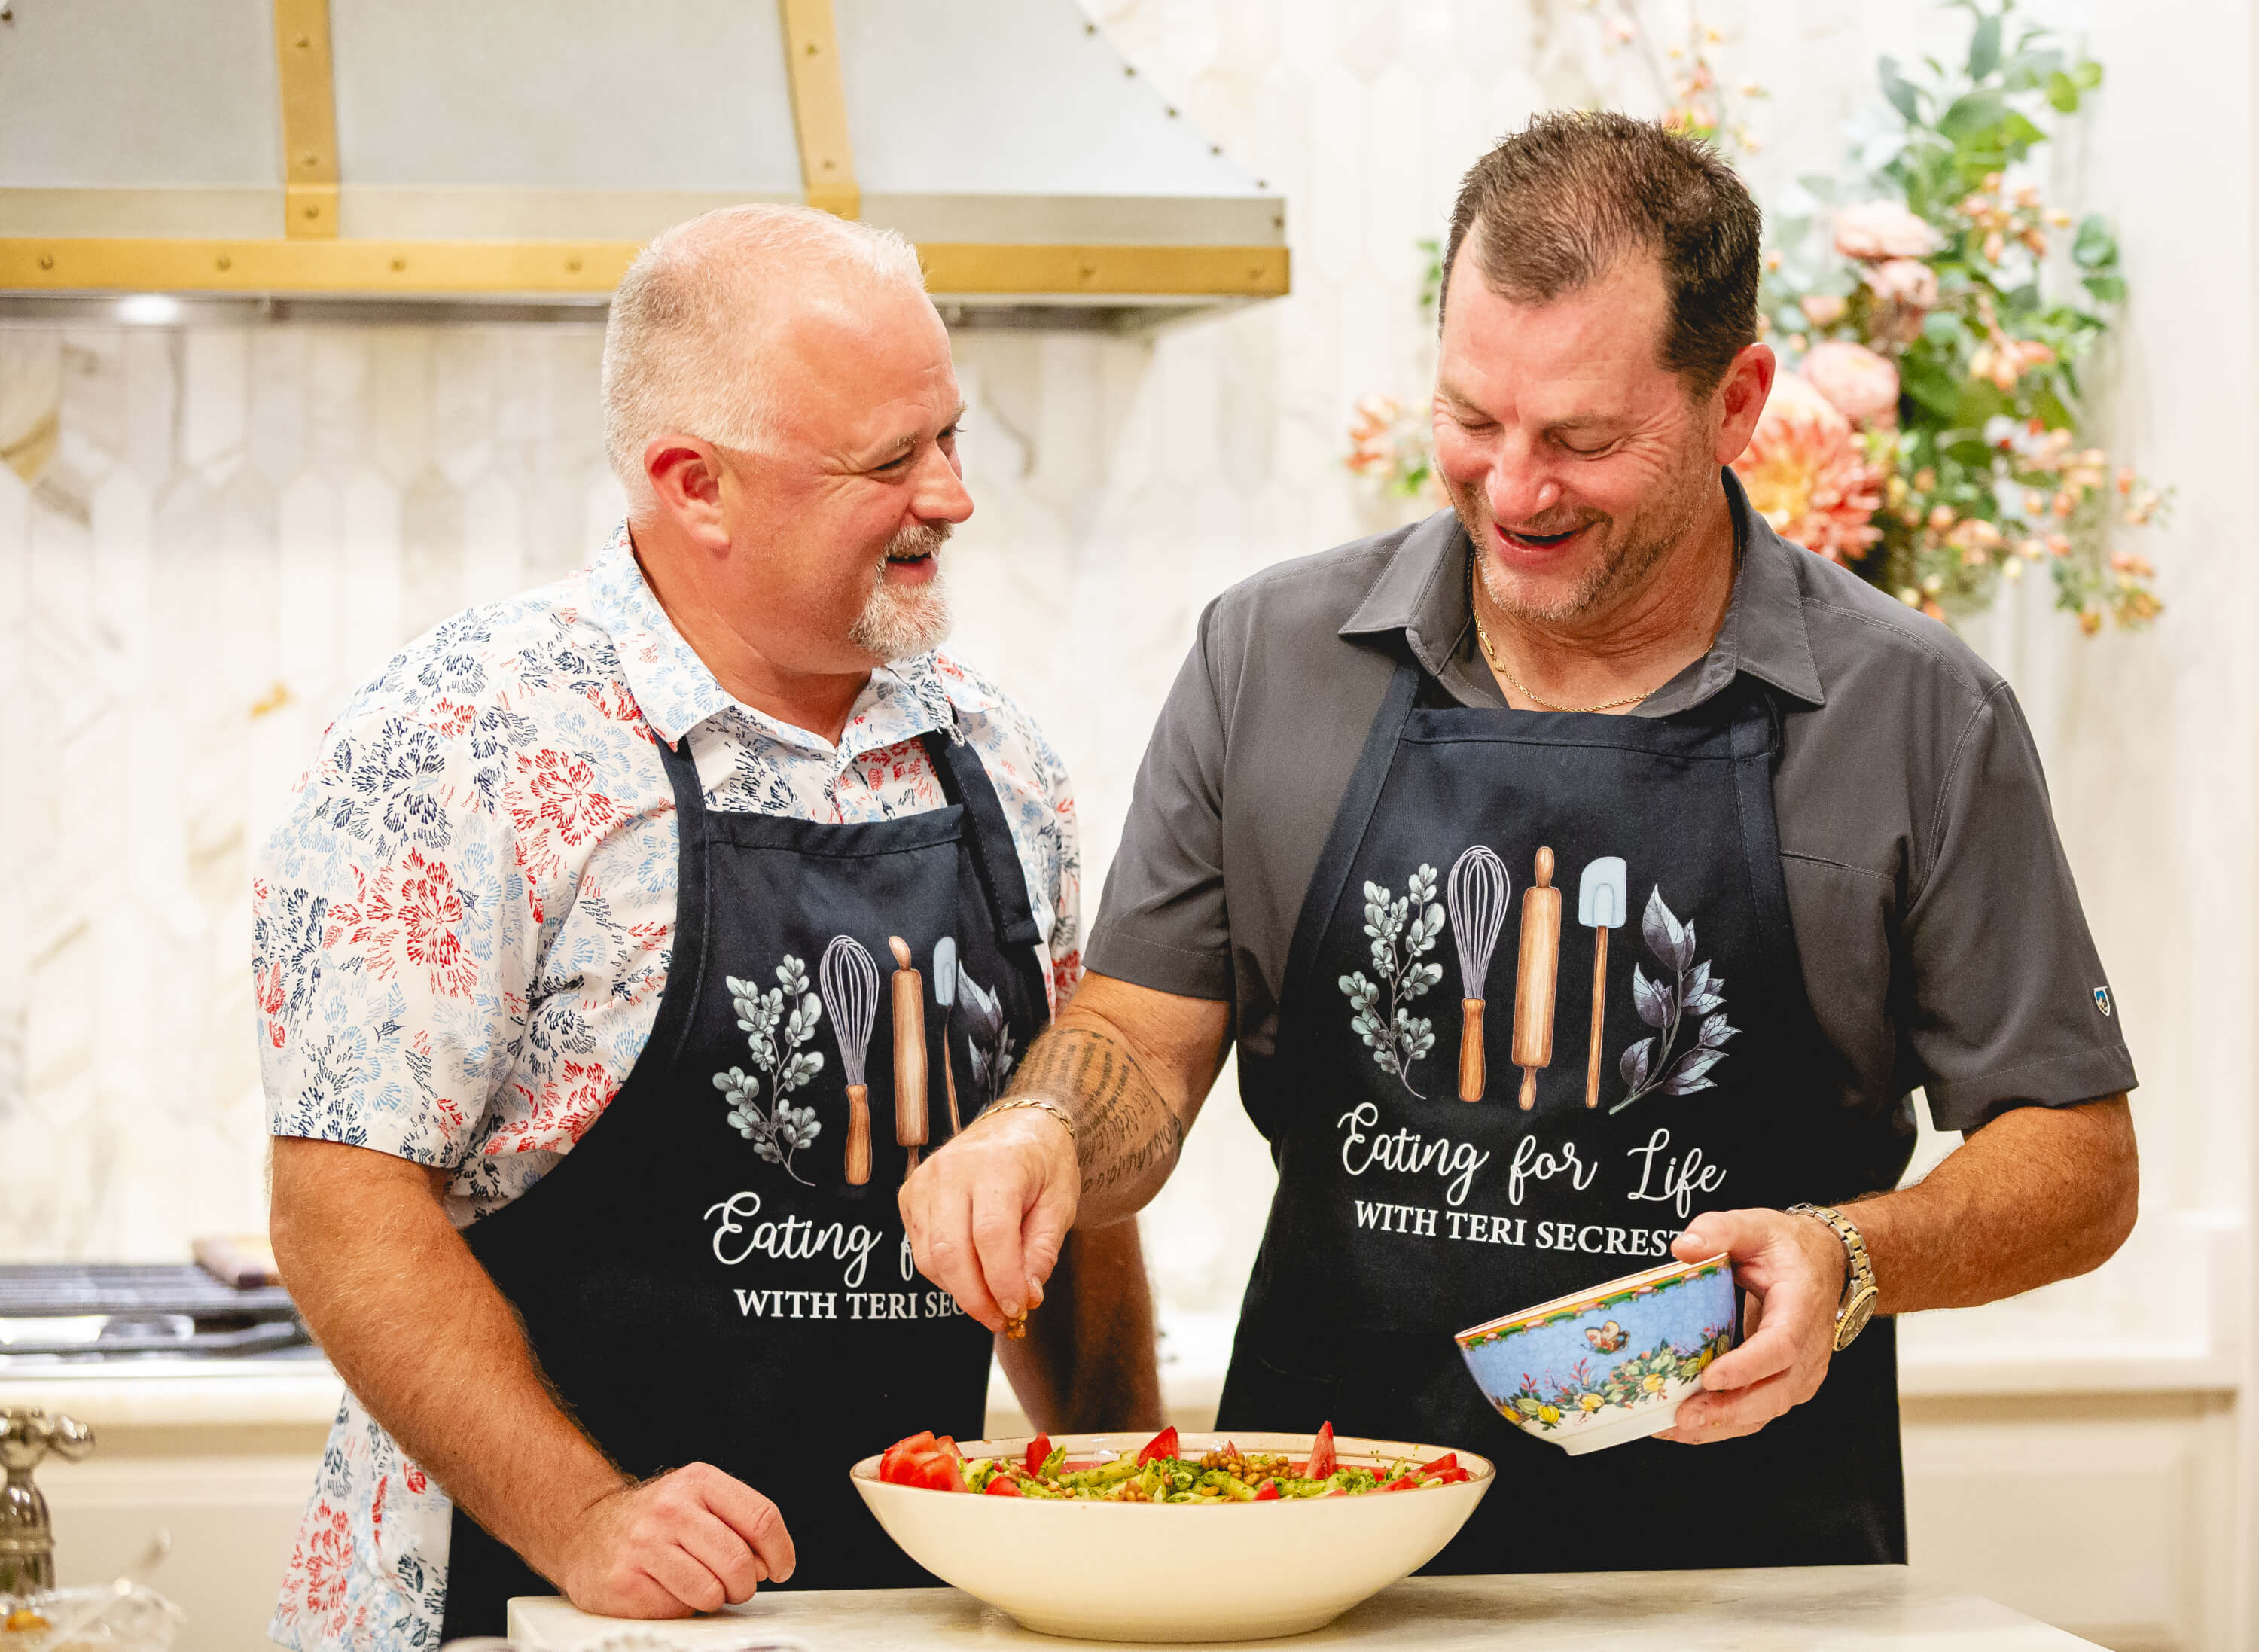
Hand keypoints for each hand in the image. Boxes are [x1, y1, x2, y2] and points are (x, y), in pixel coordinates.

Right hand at [549, 1464, 794, 1616]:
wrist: (586, 1530)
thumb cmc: (655, 1521)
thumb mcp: (698, 1499)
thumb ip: (738, 1521)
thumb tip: (770, 1563)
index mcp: (699, 1482)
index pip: (762, 1518)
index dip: (780, 1552)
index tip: (780, 1569)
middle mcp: (671, 1508)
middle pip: (739, 1561)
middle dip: (746, 1585)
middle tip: (735, 1586)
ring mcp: (645, 1544)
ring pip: (712, 1592)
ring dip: (714, 1599)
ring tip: (698, 1586)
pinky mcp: (625, 1581)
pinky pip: (678, 1610)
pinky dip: (680, 1608)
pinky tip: (665, 1589)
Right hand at [901, 1107, 1078, 1331]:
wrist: (1020, 1123)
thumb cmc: (1044, 1164)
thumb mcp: (1060, 1204)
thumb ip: (1041, 1252)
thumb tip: (1024, 1298)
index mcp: (997, 1164)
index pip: (990, 1234)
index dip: (1002, 1281)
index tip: (1017, 1310)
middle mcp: (952, 1169)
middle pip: (950, 1249)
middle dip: (975, 1298)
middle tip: (1000, 1321)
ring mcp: (925, 1180)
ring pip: (929, 1256)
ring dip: (959, 1290)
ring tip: (990, 1302)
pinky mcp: (910, 1193)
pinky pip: (919, 1248)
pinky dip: (944, 1273)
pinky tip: (972, 1274)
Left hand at [1656, 1208, 1847, 1444]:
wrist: (1824, 1265)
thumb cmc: (1788, 1249)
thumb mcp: (1756, 1226)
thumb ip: (1720, 1229)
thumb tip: (1683, 1247)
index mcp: (1801, 1309)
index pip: (1781, 1347)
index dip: (1747, 1366)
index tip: (1710, 1377)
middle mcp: (1807, 1351)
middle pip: (1774, 1393)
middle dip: (1727, 1411)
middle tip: (1683, 1416)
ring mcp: (1799, 1374)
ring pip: (1764, 1412)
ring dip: (1719, 1426)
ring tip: (1672, 1428)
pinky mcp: (1785, 1386)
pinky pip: (1755, 1413)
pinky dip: (1721, 1425)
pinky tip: (1682, 1428)